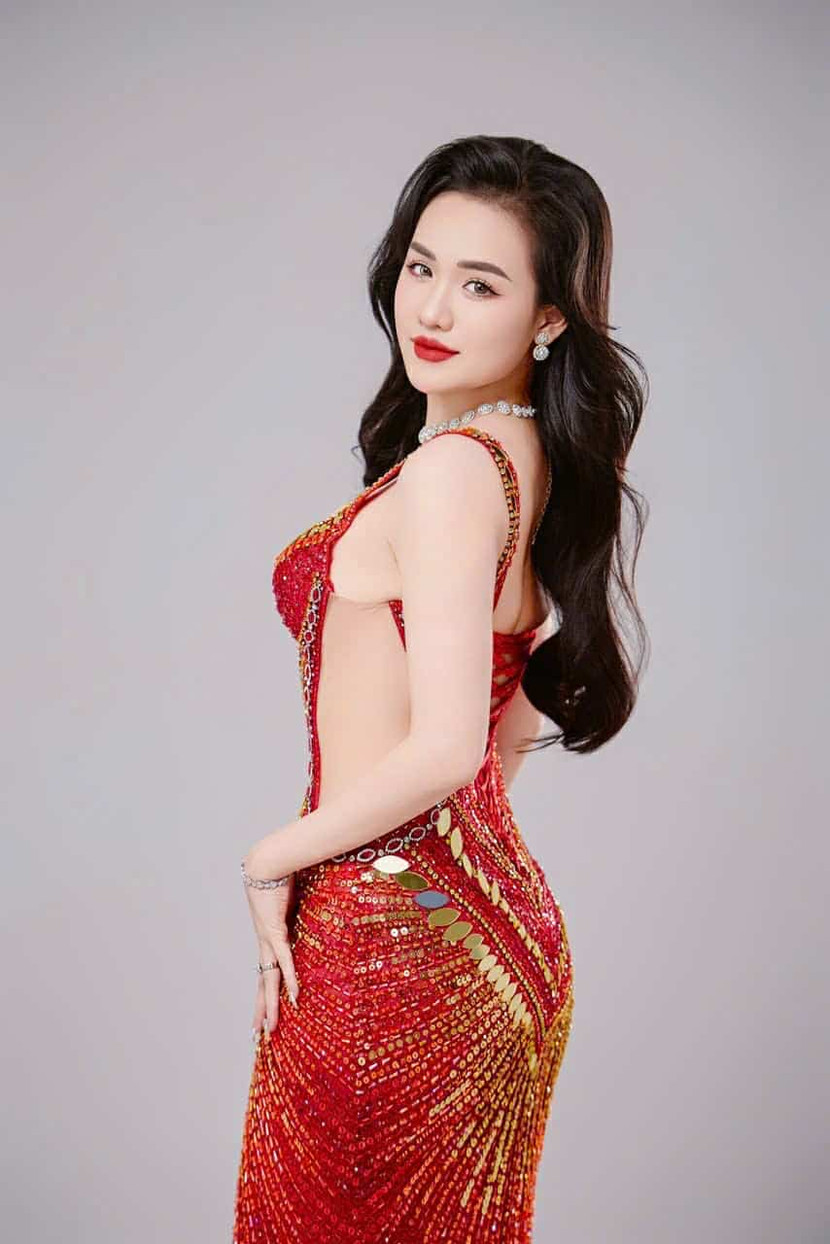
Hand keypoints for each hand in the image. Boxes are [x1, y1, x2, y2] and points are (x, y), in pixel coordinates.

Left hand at [242, 846, 300, 1036]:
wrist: (268, 860)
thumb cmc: (281, 874)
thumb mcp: (296, 900)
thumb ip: (306, 909)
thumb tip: (322, 905)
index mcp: (270, 937)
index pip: (267, 972)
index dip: (265, 993)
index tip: (263, 1012)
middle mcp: (265, 942)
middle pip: (263, 984)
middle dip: (262, 1010)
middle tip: (259, 1035)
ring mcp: (268, 938)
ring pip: (270, 980)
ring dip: (271, 1006)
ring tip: (269, 1029)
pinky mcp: (275, 930)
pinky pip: (285, 960)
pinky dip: (291, 979)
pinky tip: (295, 997)